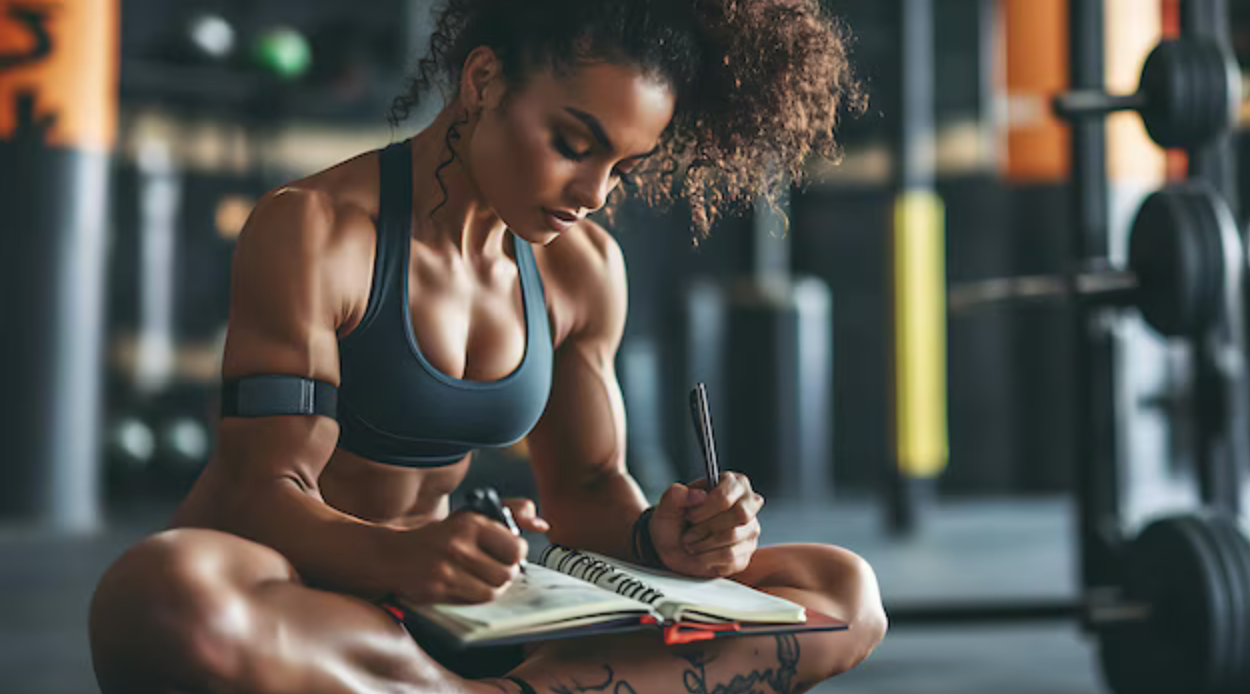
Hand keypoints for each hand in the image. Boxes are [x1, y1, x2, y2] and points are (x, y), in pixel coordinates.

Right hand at [391, 499, 547, 605]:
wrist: (392, 555)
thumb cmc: (441, 536)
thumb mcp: (473, 515)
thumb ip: (512, 512)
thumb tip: (542, 523)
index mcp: (470, 522)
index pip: (516, 547)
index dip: (516, 555)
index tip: (506, 554)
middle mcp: (458, 543)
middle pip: (508, 573)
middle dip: (505, 573)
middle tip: (494, 568)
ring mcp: (446, 567)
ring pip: (493, 590)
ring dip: (491, 587)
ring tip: (479, 578)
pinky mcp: (436, 588)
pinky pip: (473, 600)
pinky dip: (474, 596)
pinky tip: (464, 586)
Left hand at [648, 472, 763, 577]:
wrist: (672, 547)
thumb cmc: (675, 521)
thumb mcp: (668, 505)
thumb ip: (677, 494)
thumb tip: (699, 495)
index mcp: (733, 483)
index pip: (727, 495)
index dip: (706, 508)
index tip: (689, 516)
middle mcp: (748, 504)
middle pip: (739, 514)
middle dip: (707, 526)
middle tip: (689, 532)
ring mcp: (750, 529)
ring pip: (733, 536)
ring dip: (704, 543)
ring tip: (691, 542)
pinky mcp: (746, 552)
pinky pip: (731, 556)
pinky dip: (708, 557)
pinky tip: (700, 553)